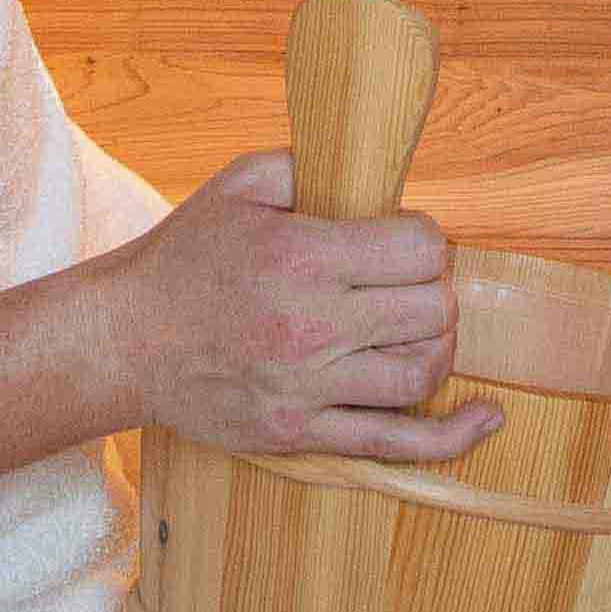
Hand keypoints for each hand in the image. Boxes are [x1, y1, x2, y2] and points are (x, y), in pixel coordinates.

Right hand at [89, 150, 502, 464]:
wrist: (122, 342)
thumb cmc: (185, 258)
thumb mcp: (242, 185)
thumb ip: (314, 167)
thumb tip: (378, 172)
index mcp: (301, 258)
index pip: (420, 248)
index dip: (424, 239)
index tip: (402, 240)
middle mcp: (309, 327)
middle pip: (433, 308)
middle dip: (434, 287)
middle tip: (406, 282)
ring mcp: (305, 389)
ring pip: (423, 371)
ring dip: (437, 343)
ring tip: (416, 327)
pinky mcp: (298, 435)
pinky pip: (394, 444)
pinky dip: (452, 435)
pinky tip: (488, 417)